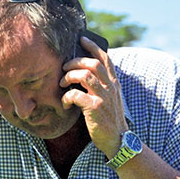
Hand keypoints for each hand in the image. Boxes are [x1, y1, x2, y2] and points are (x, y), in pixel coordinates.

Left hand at [60, 36, 127, 157]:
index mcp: (114, 83)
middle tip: (64, 68)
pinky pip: (77, 95)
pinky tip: (65, 103)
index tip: (82, 38)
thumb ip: (101, 86)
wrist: (118, 140)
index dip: (93, 46)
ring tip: (62, 84)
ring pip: (84, 75)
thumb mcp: (109, 99)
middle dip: (75, 62)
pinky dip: (67, 97)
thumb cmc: (109, 119)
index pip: (105, 58)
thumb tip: (84, 75)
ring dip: (69, 77)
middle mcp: (110, 87)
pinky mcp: (95, 108)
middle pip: (92, 63)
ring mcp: (103, 97)